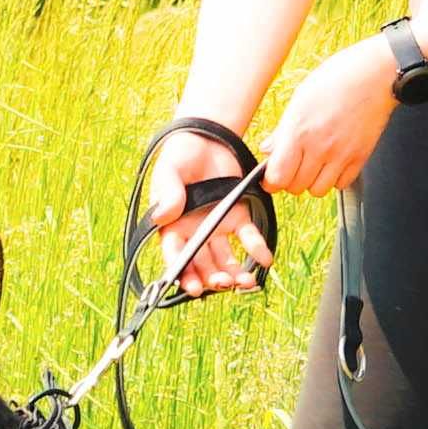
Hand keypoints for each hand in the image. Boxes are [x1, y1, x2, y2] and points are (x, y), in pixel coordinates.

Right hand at [140, 126, 270, 299]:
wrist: (207, 139)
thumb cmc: (180, 157)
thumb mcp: (169, 172)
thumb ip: (167, 192)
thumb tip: (162, 216)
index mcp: (173, 227)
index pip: (176, 256)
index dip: (183, 274)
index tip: (192, 288)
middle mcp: (194, 234)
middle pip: (202, 264)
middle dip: (211, 279)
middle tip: (222, 284)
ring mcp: (217, 228)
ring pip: (225, 260)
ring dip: (234, 274)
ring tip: (245, 283)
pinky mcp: (238, 218)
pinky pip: (248, 239)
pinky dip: (257, 250)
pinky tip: (265, 259)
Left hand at [260, 38, 401, 199]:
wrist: (375, 74)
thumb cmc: (337, 78)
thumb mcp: (300, 98)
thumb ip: (282, 130)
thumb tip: (268, 149)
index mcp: (298, 130)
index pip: (277, 176)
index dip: (271, 180)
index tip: (271, 175)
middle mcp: (319, 147)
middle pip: (296, 187)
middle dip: (291, 179)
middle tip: (293, 165)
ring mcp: (341, 155)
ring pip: (318, 191)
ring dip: (312, 182)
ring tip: (314, 164)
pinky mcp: (360, 157)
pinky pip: (341, 184)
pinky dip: (335, 178)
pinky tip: (333, 162)